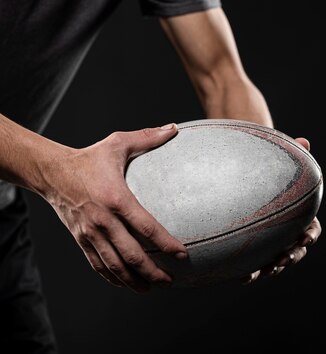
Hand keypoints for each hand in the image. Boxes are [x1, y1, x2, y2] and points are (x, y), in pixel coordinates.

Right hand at [42, 124, 187, 293]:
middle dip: (153, 271)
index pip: (146, 227)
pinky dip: (113, 278)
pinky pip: (98, 265)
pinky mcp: (81, 240)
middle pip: (131, 255)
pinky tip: (127, 284)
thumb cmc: (90, 157)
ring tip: (153, 287)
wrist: (53, 172)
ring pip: (114, 266)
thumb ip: (147, 137)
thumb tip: (174, 128)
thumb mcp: (118, 143)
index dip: (166, 244)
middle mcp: (103, 220)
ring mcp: (90, 233)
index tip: (183, 254)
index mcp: (116, 197)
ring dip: (135, 281)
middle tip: (171, 279)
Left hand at [241, 137, 321, 284]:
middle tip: (282, 259)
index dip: (310, 235)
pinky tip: (242, 276)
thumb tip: (304, 141)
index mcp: (299, 215)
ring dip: (272, 268)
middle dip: (291, 256)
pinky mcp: (254, 248)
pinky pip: (255, 264)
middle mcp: (287, 231)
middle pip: (296, 249)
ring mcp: (271, 241)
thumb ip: (292, 153)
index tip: (304, 238)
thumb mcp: (279, 159)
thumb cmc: (268, 167)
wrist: (246, 175)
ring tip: (263, 271)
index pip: (312, 228)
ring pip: (277, 261)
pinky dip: (251, 272)